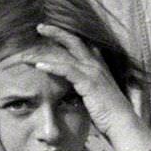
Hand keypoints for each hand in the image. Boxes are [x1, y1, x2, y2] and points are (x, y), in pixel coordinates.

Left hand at [32, 23, 134, 137]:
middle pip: (74, 41)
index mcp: (97, 65)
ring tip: (29, 51)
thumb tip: (70, 84)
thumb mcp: (93, 94)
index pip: (81, 44)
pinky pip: (67, 70)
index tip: (50, 31)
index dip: (65, 36)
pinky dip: (52, 67)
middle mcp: (96, 65)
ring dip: (45, 52)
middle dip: (56, 32)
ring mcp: (93, 72)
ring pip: (65, 55)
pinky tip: (39, 66)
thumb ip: (83, 84)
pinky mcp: (89, 82)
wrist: (122, 123)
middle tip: (40, 26)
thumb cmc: (107, 113)